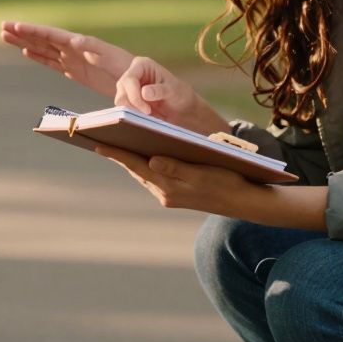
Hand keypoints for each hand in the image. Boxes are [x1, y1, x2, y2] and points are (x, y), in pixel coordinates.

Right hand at [0, 22, 133, 98]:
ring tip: (6, 37)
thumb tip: (74, 40)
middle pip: (42, 39)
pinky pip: (51, 62)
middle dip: (22, 33)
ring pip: (43, 49)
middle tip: (2, 27)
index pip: (51, 35)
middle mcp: (73, 49)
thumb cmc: (126, 68)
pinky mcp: (74, 71)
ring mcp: (72, 59)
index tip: (15, 26)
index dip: (32, 31)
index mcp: (79, 44)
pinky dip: (38, 57)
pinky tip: (27, 52)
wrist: (137, 81)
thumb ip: (93, 47)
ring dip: (25, 43)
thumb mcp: (111, 57)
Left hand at [94, 143, 252, 213]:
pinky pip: (155, 178)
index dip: (116, 153)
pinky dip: (146, 167)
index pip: (136, 165)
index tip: (97, 143)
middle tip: (99, 139)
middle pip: (136, 170)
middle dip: (119, 155)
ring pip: (145, 174)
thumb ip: (176, 168)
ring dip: (131, 161)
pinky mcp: (178, 195)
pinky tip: (143, 157)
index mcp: (169, 187)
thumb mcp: (202, 172)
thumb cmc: (228, 182)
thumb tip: (151, 160)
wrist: (245, 202)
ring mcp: (171, 196)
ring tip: (115, 145)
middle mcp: (166, 193)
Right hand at [113, 55, 227, 133]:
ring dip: (131, 111)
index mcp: (142, 65)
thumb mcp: (173, 90)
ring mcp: (128, 87)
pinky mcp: (128, 99)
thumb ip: (159, 90)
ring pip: (120, 100)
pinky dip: (132, 115)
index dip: (134, 95)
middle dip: (133, 104)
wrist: (182, 107)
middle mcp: (132, 74)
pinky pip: (123, 108)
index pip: (129, 79)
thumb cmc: (180, 94)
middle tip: (148, 114)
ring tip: (148, 115)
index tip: (147, 110)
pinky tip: (144, 117)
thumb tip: (144, 92)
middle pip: (121, 90)